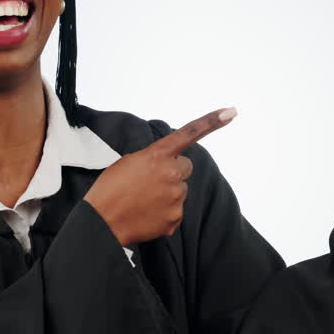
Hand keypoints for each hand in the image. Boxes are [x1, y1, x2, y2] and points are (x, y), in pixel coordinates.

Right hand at [84, 107, 237, 245]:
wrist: (102, 222)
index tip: (231, 111)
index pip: (189, 134)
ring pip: (179, 190)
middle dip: (173, 172)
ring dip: (167, 193)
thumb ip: (154, 160)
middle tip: (150, 182)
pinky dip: (164, 213)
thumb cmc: (109, 190)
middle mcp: (171, 174)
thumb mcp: (129, 163)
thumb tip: (168, 167)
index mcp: (157, 156)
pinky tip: (146, 214)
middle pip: (185, 167)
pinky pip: (176, 212)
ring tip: (143, 200)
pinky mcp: (175, 218)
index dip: (212, 121)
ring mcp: (175, 197)